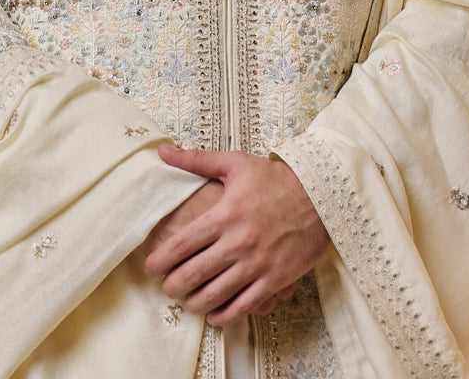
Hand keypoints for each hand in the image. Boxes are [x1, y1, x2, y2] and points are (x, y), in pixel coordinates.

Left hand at [143, 144, 328, 325]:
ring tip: (187, 301)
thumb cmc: (274, 178)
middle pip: (192, 275)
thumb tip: (162, 152)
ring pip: (214, 296)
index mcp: (224, 215)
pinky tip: (215, 314)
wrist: (319, 195)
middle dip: (172, 286)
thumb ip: (196, 160)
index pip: (181, 245)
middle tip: (166, 287)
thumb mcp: (234, 163)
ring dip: (194, 303)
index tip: (148, 266)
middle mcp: (237, 243)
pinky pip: (243, 307)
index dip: (159, 260)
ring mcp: (256, 264)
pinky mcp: (275, 280)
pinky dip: (224, 316)